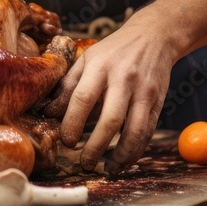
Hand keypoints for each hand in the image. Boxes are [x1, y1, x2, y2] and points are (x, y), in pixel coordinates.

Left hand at [50, 11, 176, 173]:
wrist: (153, 36)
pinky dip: (135, 151)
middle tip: (84, 162)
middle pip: (111, 119)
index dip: (72, 123)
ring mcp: (144, 91)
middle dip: (96, 146)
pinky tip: (122, 160)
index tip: (66, 141)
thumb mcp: (87, 59)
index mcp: (100, 66)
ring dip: (119, 155)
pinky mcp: (158, 102)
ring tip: (105, 169)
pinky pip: (147, 132)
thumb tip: (48, 113)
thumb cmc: (114, 51)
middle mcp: (124, 78)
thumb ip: (68, 85)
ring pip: (134, 131)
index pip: (83, 97)